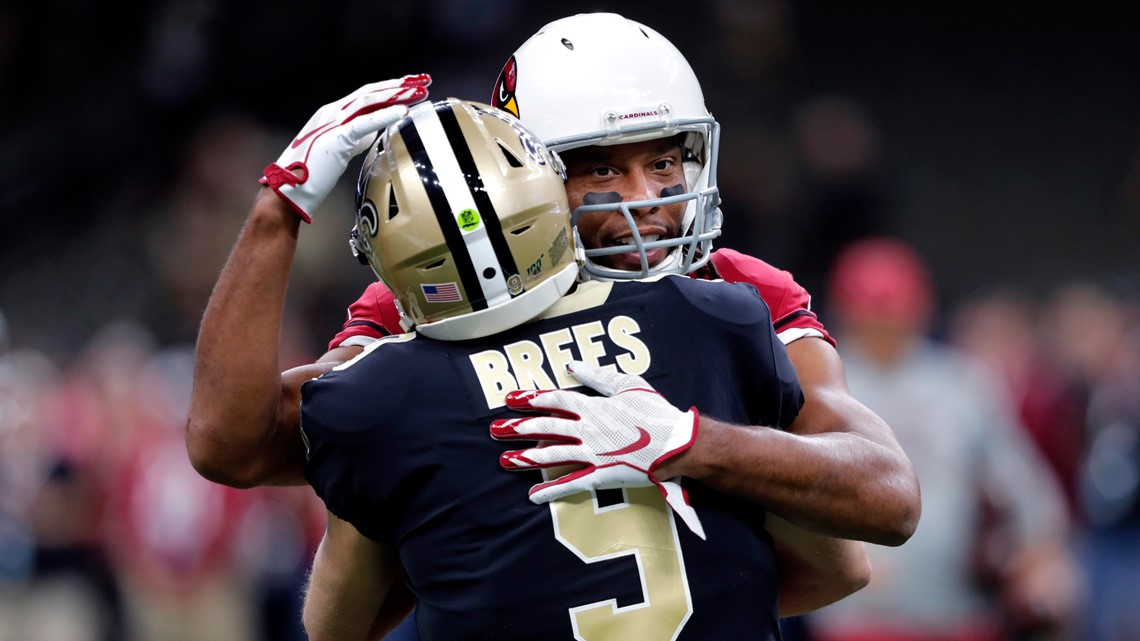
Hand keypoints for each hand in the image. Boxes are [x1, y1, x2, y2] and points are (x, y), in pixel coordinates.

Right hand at [261, 74, 430, 221]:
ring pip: (370, 100)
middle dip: (399, 84)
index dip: (391, 89)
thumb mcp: (338, 150)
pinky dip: (386, 115)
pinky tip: (404, 112)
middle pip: (371, 91)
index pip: (367, 95)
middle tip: (423, 80)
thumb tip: (371, 134)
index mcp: (332, 113)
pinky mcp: (336, 137)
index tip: (412, 85)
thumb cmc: (311, 173)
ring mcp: (332, 122)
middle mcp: (332, 112)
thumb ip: (354, 138)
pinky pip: (366, 122)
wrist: (289, 188)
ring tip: (419, 91)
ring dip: (397, 94)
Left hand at [491, 360, 704, 538]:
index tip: (510, 398)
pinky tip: (533, 495)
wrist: (678, 443)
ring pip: (553, 455)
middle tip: (495, 429)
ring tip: (504, 459)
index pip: (555, 400)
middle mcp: (588, 430)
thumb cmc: (656, 411)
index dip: (531, 398)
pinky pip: (573, 483)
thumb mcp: (628, 384)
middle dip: (518, 428)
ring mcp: (593, 454)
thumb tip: (572, 366)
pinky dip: (552, 490)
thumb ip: (597, 377)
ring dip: (526, 458)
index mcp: (593, 406)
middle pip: (546, 427)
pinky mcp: (603, 474)